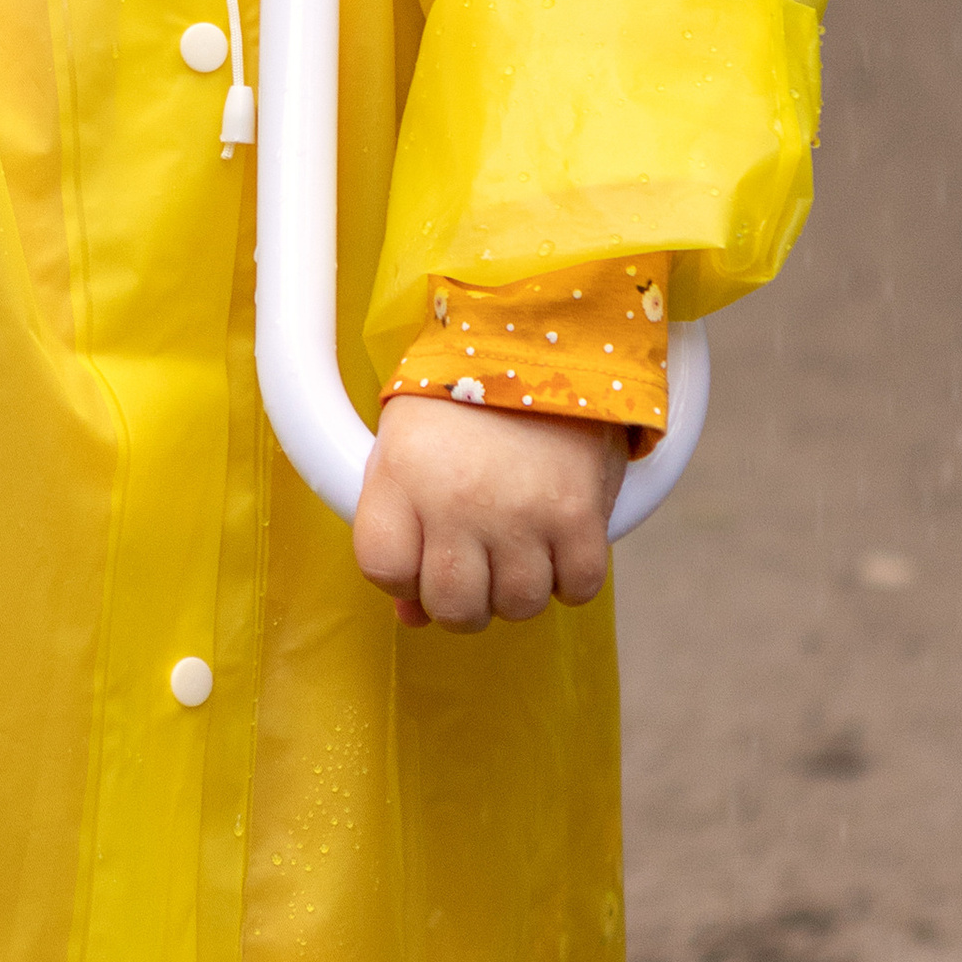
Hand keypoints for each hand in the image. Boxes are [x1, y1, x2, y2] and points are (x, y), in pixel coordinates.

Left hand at [353, 398, 624, 632]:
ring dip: (519, 590)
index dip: (401, 576)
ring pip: (517, 607)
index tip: (420, 554)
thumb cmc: (461, 403)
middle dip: (464, 601)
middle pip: (453, 607)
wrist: (541, 344)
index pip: (382, 569)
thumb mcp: (408, 450)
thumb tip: (411, 618)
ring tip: (519, 545)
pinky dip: (571, 578)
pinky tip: (559, 543)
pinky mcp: (578, 515)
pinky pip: (577, 589)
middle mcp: (456, 500)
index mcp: (402, 475)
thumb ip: (400, 532)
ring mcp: (520, 512)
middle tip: (476, 565)